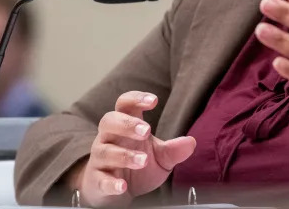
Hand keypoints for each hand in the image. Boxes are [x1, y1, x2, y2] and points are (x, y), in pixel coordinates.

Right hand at [71, 91, 195, 206]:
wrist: (118, 191)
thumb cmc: (138, 165)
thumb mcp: (160, 157)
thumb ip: (173, 149)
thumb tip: (191, 142)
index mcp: (126, 125)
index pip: (125, 104)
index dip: (136, 98)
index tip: (153, 100)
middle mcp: (109, 137)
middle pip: (109, 121)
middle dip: (127, 124)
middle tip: (146, 130)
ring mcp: (101, 159)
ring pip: (105, 151)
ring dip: (124, 155)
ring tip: (143, 160)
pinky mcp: (97, 180)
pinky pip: (100, 179)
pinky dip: (111, 183)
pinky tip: (122, 186)